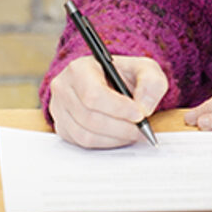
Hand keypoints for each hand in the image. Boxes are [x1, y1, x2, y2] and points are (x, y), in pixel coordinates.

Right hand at [47, 55, 167, 148]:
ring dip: (114, 138)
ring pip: (85, 134)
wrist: (108, 82)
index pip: (93, 94)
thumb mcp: (144, 69)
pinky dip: (105, 143)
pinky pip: (82, 143)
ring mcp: (59, 109)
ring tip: (132, 133)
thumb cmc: (123, 75)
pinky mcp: (62, 127)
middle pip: (90, 117)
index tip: (139, 115)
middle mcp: (63, 88)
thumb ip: (151, 82)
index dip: (118, 109)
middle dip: (121, 127)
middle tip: (141, 129)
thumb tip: (143, 107)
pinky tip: (119, 135)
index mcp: (79, 68)